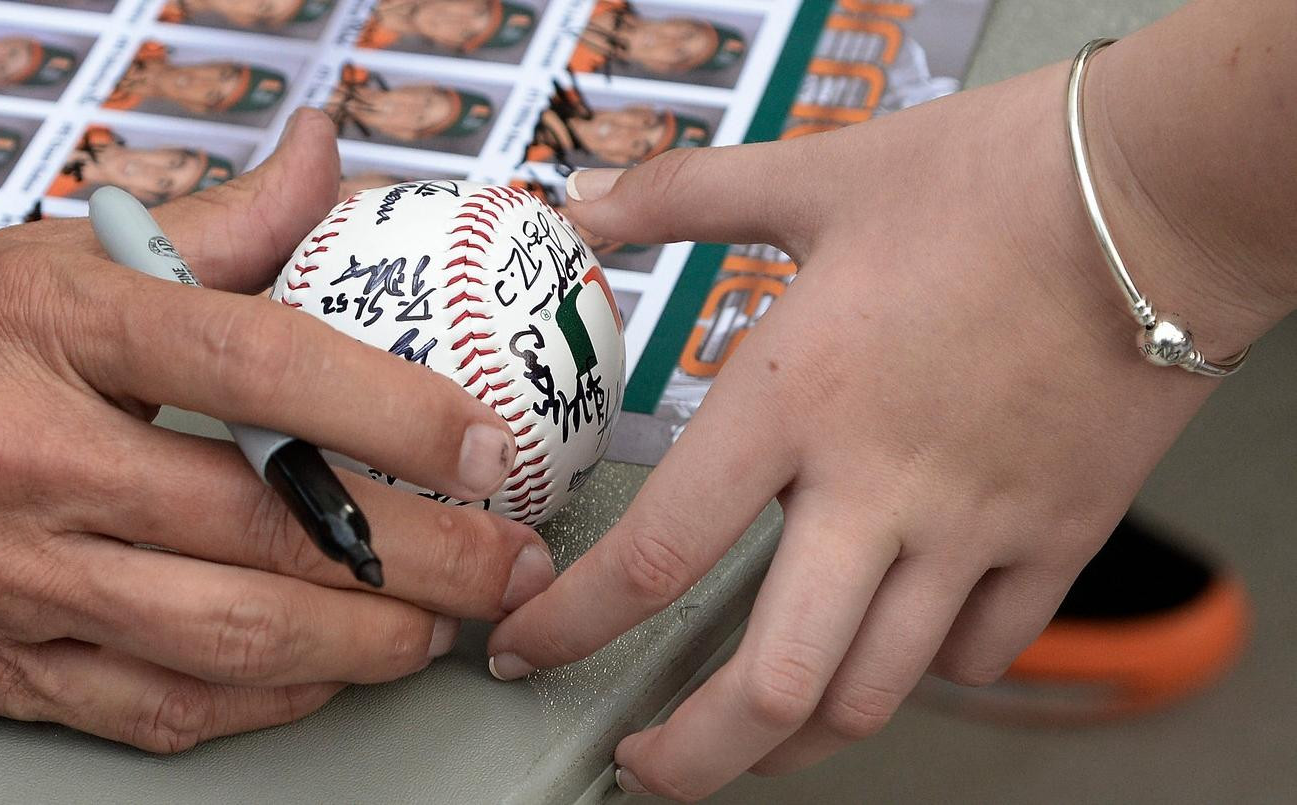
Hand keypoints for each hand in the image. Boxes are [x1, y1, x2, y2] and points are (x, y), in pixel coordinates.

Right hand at [0, 110, 555, 750]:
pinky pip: (158, 710)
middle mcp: (31, 461)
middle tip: (511, 565)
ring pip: (228, 638)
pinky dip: (265, 701)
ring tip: (442, 627)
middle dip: (423, 561)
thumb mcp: (36, 256)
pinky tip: (325, 675)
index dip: (394, 408)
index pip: (256, 363)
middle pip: (267, 529)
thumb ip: (207, 222)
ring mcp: (12, 579)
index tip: (487, 440)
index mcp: (53, 332)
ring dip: (365, 645)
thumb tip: (327, 160)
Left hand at [486, 63, 1269, 798]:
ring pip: (877, 694)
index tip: (526, 647)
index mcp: (795, 403)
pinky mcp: (1058, 540)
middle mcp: (878, 490)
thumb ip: (683, 196)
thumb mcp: (815, 172)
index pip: (655, 554)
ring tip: (750, 735)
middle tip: (642, 766)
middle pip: (773, 684)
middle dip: (689, 756)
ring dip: (797, 737)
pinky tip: (892, 644)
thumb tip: (585, 206)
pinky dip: (924, 671)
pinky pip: (982, 655)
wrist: (1163, 192)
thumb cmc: (994, 180)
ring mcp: (975, 529)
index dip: (570, 624)